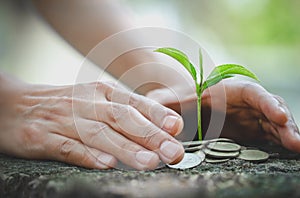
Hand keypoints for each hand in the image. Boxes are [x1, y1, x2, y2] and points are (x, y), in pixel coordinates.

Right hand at [0, 81, 183, 169]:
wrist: (15, 104)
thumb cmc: (65, 104)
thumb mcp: (95, 101)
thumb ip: (123, 113)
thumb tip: (158, 129)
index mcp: (101, 92)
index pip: (134, 103)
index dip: (157, 114)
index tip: (177, 127)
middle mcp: (87, 103)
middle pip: (122, 118)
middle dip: (150, 135)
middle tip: (173, 151)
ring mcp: (65, 120)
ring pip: (100, 134)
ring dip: (126, 148)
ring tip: (149, 161)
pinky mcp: (44, 137)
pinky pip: (69, 147)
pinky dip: (88, 156)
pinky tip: (106, 164)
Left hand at [147, 79, 299, 152]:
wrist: (183, 110)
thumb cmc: (177, 102)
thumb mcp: (167, 101)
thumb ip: (161, 102)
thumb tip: (154, 107)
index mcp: (226, 91)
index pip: (251, 92)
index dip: (266, 102)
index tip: (279, 115)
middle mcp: (242, 103)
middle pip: (269, 109)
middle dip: (284, 123)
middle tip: (296, 141)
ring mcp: (249, 118)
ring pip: (273, 125)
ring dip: (286, 136)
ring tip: (297, 149)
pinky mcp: (250, 133)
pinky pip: (269, 138)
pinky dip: (279, 145)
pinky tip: (289, 154)